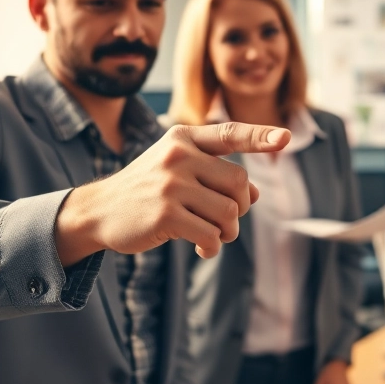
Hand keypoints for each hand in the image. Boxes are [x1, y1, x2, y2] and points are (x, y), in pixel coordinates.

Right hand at [56, 123, 290, 262]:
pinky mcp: (166, 213)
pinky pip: (211, 235)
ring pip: (228, 212)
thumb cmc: (147, 190)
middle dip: (241, 208)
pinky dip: (213, 247)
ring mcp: (171, 184)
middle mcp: (178, 155)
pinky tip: (202, 250)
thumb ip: (214, 175)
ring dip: (228, 232)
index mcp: (182, 138)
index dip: (261, 136)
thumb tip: (254, 193)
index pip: (230, 134)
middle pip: (239, 183)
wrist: (98, 211)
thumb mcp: (176, 171)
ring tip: (214, 237)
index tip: (286, 138)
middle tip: (227, 222)